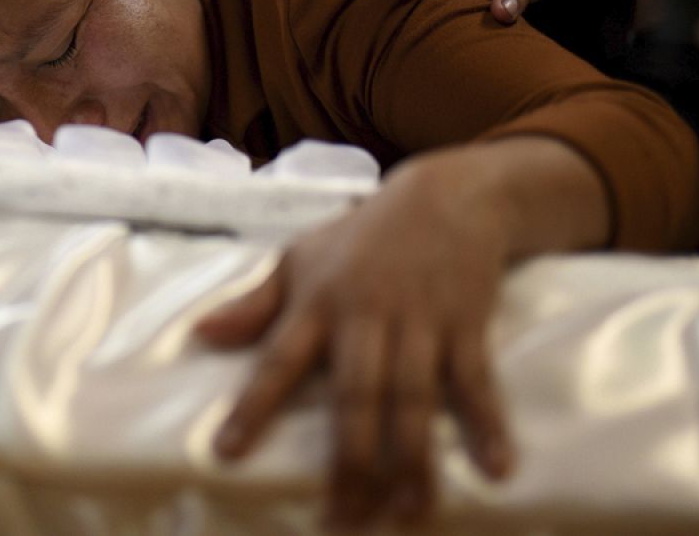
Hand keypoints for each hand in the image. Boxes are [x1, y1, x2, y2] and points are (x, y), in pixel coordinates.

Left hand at [194, 138, 609, 527]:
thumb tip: (201, 334)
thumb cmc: (360, 236)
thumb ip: (254, 305)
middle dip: (349, 462)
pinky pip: (477, 381)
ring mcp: (420, 321)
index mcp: (317, 302)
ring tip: (406, 515)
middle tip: (341, 521)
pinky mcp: (467, 324)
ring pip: (413, 399)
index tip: (228, 454)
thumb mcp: (300, 258)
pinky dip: (488, 424)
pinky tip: (497, 470)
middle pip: (355, 397)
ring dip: (412, 461)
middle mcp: (366, 315)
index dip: (252, 407)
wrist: (447, 195)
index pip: (277, 360)